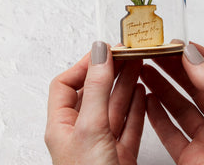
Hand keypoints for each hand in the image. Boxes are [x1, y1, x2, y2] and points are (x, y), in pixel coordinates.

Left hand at [45, 41, 144, 164]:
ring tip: (137, 64)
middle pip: (95, 92)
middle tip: (126, 53)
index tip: (103, 52)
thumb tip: (99, 52)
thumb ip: (97, 88)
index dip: (84, 65)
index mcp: (62, 126)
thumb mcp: (91, 127)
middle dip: (111, 70)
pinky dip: (137, 106)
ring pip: (115, 106)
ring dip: (127, 84)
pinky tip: (141, 92)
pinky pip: (130, 123)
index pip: (66, 85)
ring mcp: (103, 141)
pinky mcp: (121, 152)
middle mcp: (81, 132)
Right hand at [141, 42, 203, 164]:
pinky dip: (156, 116)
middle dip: (174, 69)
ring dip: (161, 88)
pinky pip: (169, 132)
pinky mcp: (190, 157)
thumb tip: (193, 57)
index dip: (199, 57)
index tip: (179, 44)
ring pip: (179, 107)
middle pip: (195, 87)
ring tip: (146, 71)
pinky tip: (148, 101)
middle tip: (156, 55)